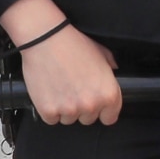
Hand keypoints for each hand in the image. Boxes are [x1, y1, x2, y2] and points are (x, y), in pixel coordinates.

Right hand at [0, 0, 121, 125]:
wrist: (45, 39)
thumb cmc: (73, 43)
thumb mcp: (100, 52)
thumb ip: (110, 66)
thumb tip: (114, 71)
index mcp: (108, 93)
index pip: (110, 118)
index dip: (102, 110)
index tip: (95, 104)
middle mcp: (90, 105)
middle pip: (88, 119)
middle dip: (81, 107)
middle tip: (73, 88)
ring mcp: (69, 109)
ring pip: (69, 120)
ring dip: (64, 108)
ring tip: (60, 86)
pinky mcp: (48, 111)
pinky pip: (51, 119)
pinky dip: (48, 109)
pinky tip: (49, 91)